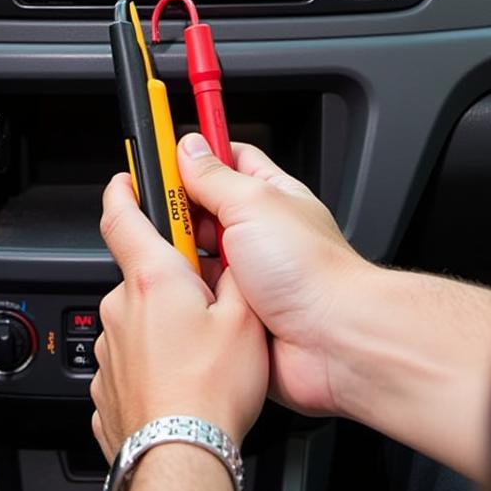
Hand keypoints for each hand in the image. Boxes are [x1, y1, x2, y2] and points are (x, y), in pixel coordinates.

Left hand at [90, 172, 268, 460]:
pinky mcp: (105, 384)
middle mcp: (121, 308)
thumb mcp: (245, 320)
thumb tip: (231, 263)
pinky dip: (153, 365)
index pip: (122, 215)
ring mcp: (108, 349)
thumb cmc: (211, 392)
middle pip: (141, 276)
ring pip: (137, 321)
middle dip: (171, 283)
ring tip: (199, 356)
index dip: (124, 189)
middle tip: (207, 306)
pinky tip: (181, 383)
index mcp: (153, 280)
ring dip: (163, 327)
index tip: (128, 178)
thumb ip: (236, 279)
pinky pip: (131, 361)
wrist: (180, 456)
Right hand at [177, 132, 372, 416]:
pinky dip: (186, 292)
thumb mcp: (253, 203)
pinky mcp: (237, 310)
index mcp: (270, 196)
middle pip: (205, 207)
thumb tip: (188, 148)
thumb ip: (214, 175)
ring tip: (167, 253)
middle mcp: (259, 233)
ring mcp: (248, 273)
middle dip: (178, 208)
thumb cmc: (313, 273)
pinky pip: (199, 294)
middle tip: (157, 210)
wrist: (332, 342)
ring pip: (197, 253)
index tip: (165, 155)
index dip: (198, 154)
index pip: (229, 159)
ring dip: (181, 254)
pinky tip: (178, 289)